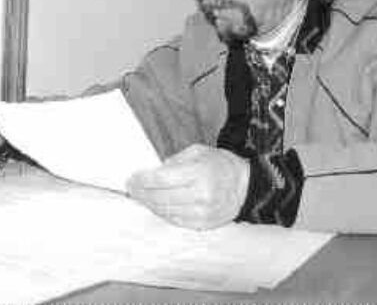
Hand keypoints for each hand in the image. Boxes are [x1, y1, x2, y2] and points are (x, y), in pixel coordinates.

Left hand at [126, 144, 249, 229]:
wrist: (244, 185)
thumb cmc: (219, 164)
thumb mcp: (197, 152)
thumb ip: (173, 162)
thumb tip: (149, 173)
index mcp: (199, 173)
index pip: (161, 179)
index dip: (142, 180)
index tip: (131, 179)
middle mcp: (202, 195)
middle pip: (160, 197)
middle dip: (142, 193)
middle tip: (132, 188)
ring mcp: (203, 213)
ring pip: (166, 212)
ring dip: (150, 205)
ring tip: (141, 197)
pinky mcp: (204, 224)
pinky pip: (176, 221)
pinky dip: (163, 213)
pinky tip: (157, 206)